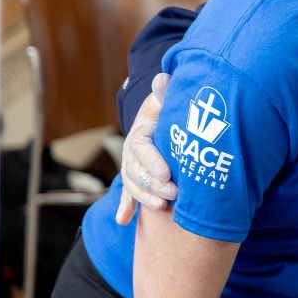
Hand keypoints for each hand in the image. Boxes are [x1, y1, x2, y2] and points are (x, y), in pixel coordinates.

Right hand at [115, 73, 177, 224]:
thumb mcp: (167, 99)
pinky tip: (123, 220)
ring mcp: (133, 165)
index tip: (168, 173)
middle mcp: (132, 151)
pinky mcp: (137, 177)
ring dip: (144, 197)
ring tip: (163, 207)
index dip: (152, 161)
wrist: (160, 116)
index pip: (141, 148)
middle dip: (153, 184)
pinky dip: (126, 206)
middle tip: (174, 194)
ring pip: (133, 184)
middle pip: (137, 170)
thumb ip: (165, 92)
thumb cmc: (168, 108)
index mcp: (140, 133)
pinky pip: (129, 192)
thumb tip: (162, 77)